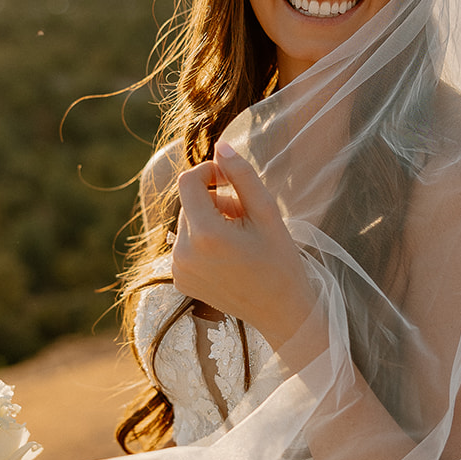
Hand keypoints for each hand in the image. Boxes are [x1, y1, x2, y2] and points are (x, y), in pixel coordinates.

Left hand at [172, 142, 319, 349]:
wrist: (282, 312)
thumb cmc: (281, 260)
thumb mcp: (267, 212)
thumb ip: (242, 176)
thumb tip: (220, 147)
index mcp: (205, 235)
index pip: (188, 181)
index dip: (209, 172)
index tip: (231, 180)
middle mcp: (184, 253)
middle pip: (189, 202)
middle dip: (215, 201)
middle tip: (246, 217)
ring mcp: (179, 270)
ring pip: (188, 223)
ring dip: (210, 221)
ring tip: (240, 238)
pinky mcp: (179, 281)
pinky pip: (185, 245)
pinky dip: (204, 242)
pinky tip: (229, 256)